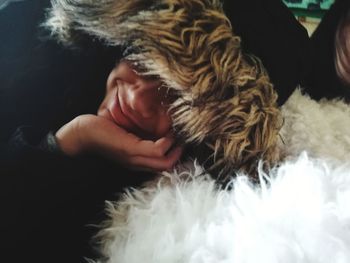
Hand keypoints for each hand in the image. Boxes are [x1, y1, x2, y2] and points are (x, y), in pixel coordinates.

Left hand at [55, 114, 181, 170]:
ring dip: (176, 147)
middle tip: (183, 137)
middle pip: (167, 166)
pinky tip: (166, 131)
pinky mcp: (130, 149)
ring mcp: (134, 157)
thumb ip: (136, 137)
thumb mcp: (122, 136)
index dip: (174, 155)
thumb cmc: (99, 133)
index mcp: (135, 161)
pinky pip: (157, 149)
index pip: (162, 166)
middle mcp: (137, 163)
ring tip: (177, 133)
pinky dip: (167, 141)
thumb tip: (151, 127)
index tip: (180, 140)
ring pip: (165, 161)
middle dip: (179, 153)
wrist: (78, 136)